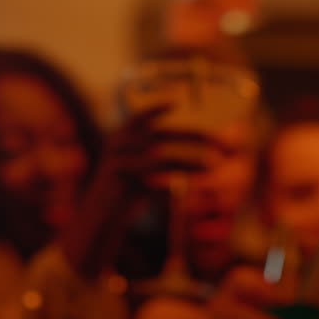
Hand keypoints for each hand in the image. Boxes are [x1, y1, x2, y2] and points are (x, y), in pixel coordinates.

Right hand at [60, 106, 212, 278]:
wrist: (100, 219)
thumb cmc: (127, 193)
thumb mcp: (144, 171)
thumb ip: (162, 157)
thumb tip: (197, 149)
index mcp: (121, 138)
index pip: (139, 116)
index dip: (156, 107)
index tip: (178, 99)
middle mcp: (118, 145)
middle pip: (161, 134)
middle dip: (192, 136)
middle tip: (218, 142)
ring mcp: (118, 162)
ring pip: (160, 156)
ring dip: (189, 159)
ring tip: (212, 165)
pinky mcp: (121, 182)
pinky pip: (153, 179)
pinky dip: (174, 182)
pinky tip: (190, 186)